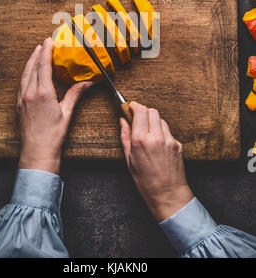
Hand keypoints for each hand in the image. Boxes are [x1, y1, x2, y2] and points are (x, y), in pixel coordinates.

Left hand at [17, 37, 91, 174]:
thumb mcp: (67, 113)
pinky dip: (27, 74)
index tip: (49, 41)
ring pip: (25, 74)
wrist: (37, 152)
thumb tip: (88, 83)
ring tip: (36, 53)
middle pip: (33, 67)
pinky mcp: (18, 105)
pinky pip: (21, 83)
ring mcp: (22, 99)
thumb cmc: (53, 136)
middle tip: (44, 43)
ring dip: (31, 62)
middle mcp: (30, 93)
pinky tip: (30, 73)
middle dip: (38, 53)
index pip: (43, 66)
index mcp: (43, 93)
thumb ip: (75, 94)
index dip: (46, 51)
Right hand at [120, 102, 193, 221]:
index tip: (131, 107)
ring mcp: (169, 140)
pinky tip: (158, 145)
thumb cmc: (146, 181)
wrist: (168, 194)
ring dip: (153, 122)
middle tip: (138, 120)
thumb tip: (123, 121)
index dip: (134, 106)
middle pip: (152, 111)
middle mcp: (156, 137)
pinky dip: (162, 133)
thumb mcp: (129, 159)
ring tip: (148, 135)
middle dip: (144, 112)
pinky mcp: (178, 144)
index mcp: (141, 140)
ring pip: (161, 120)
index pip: (140, 111)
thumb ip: (125, 137)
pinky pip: (168, 131)